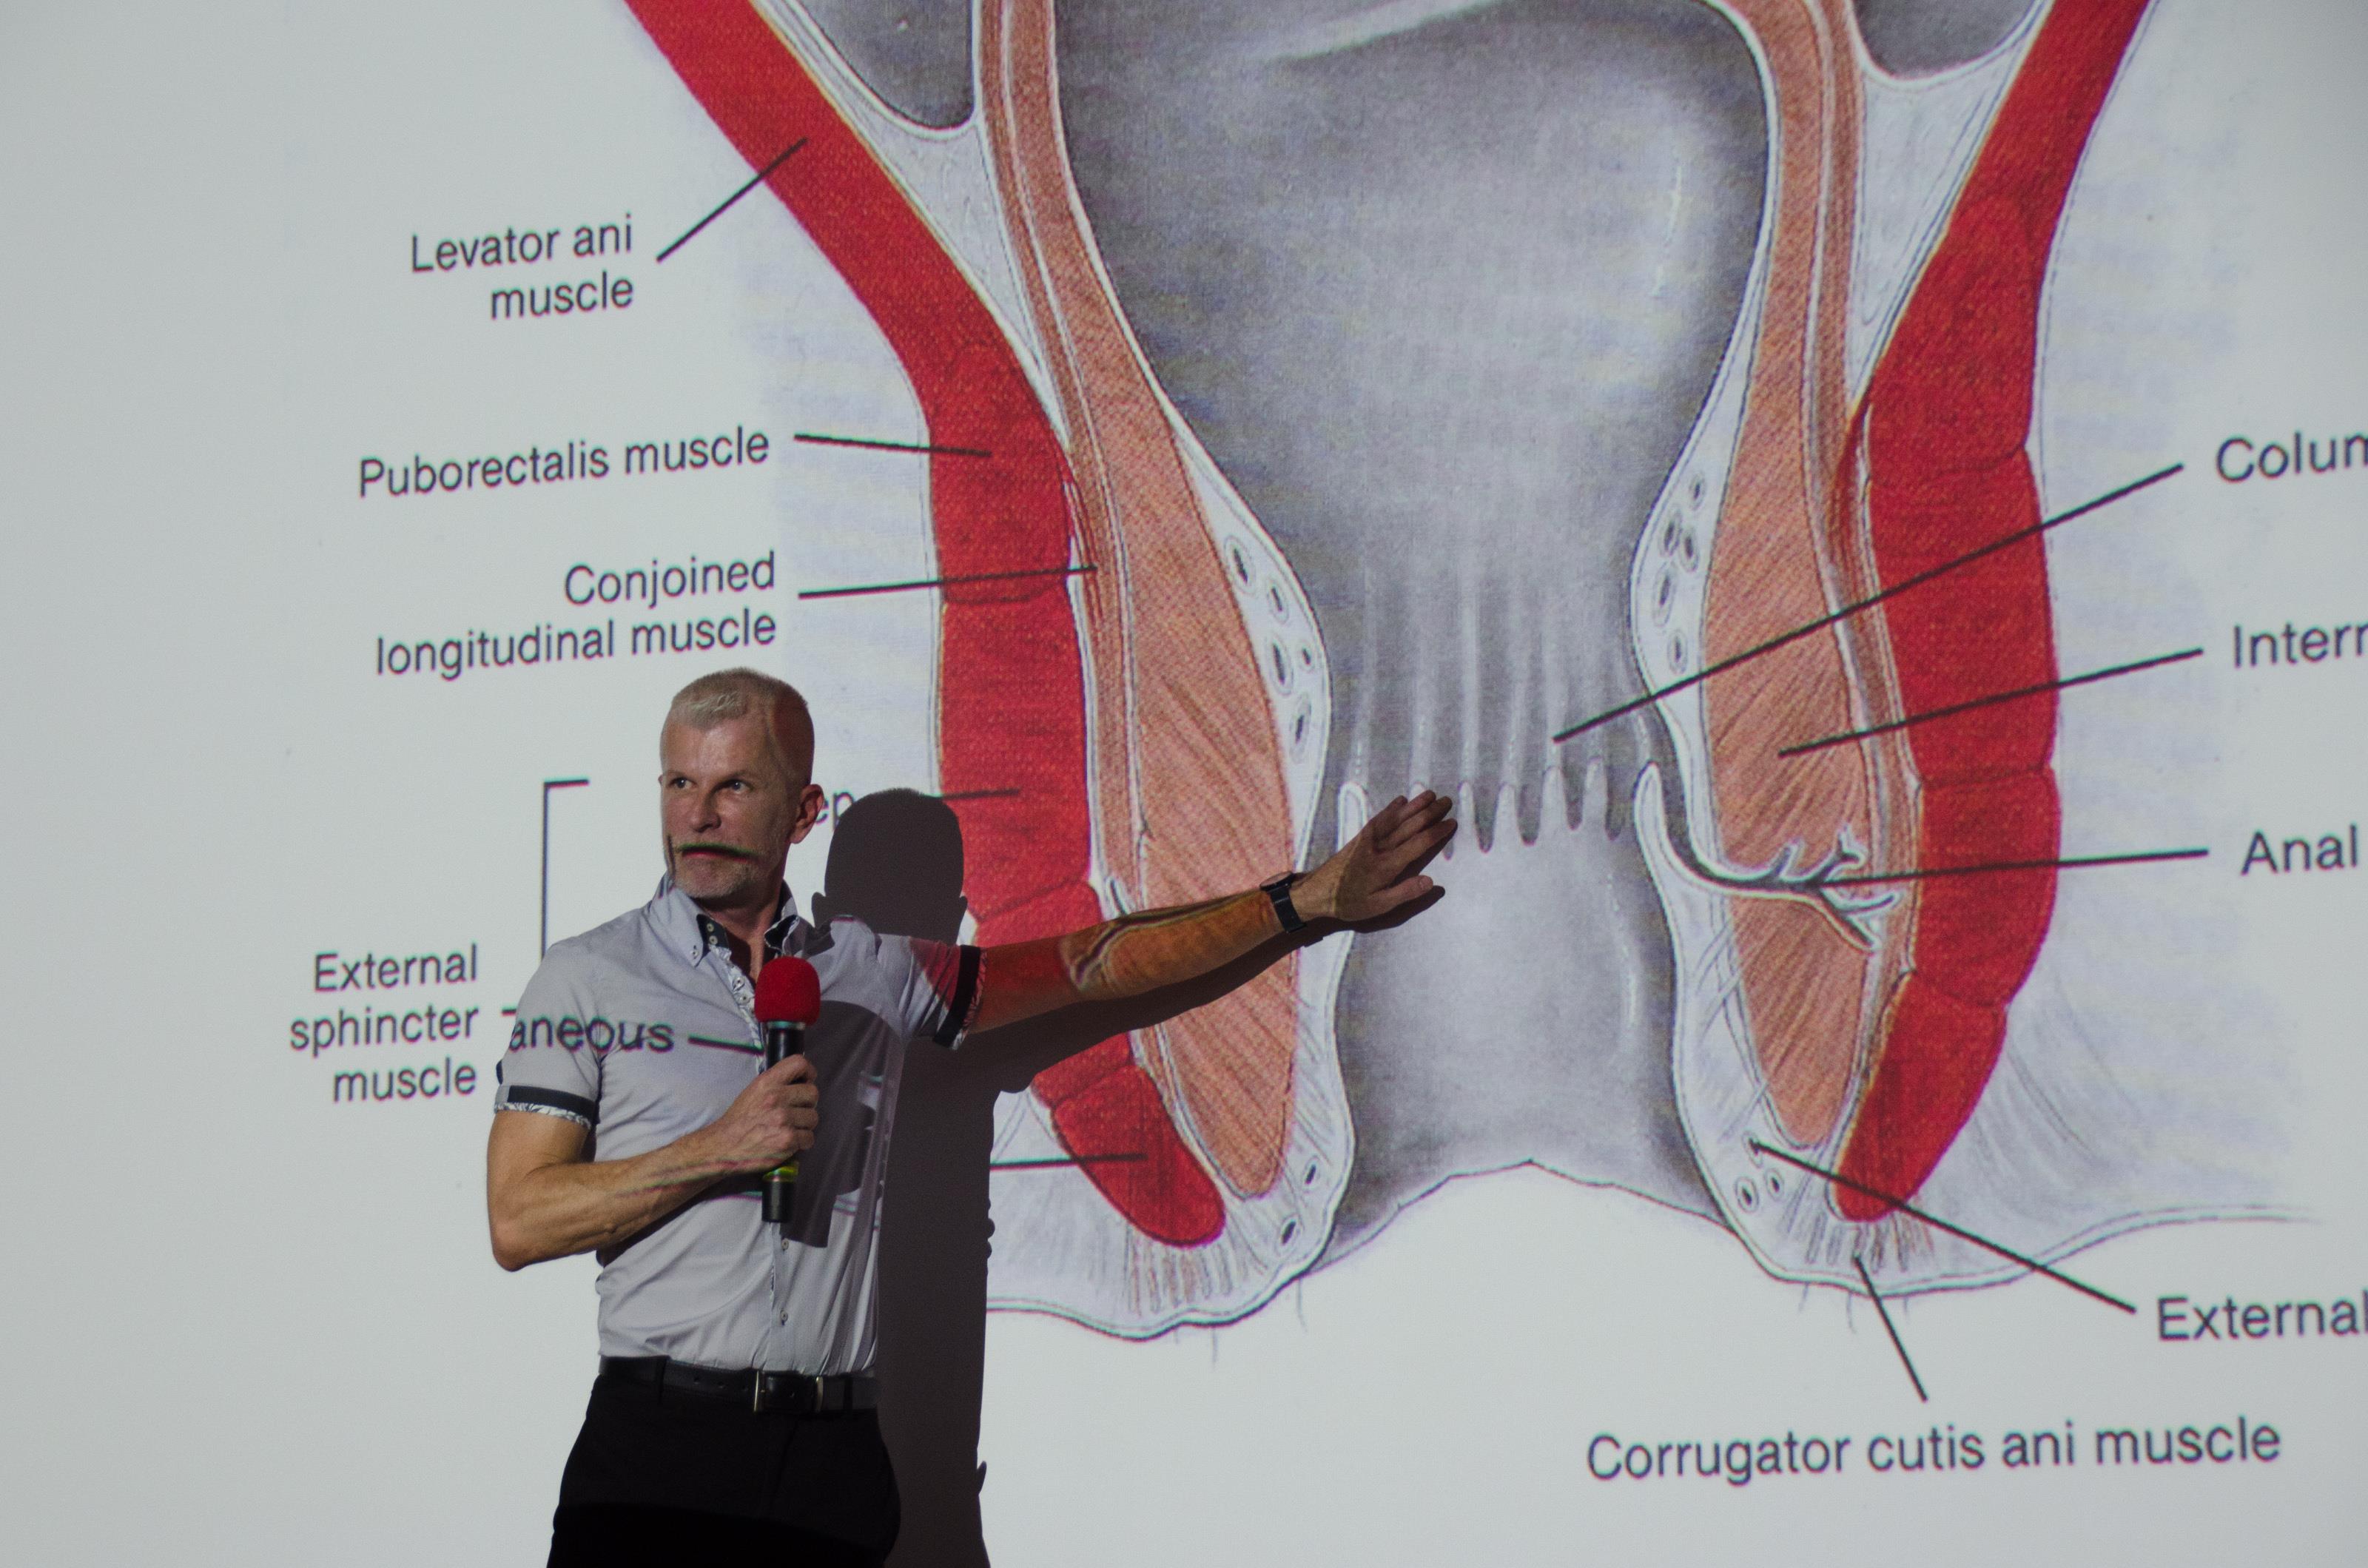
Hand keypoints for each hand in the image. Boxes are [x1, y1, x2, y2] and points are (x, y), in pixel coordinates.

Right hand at [702, 1054, 818, 1172]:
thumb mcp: (754, 1090)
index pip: (799, 1063)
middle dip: (807, 1103)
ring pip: (813, 1117)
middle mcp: (776, 1098)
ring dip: (804, 1124)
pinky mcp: (787, 1140)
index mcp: (767, 1082)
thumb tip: (802, 1080)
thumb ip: (776, 1083)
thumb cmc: (740, 1119)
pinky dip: (801, 1142)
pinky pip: (809, 1138)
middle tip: (796, 1110)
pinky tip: (788, 1140)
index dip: (809, 1072)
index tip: (807, 1080)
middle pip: (813, 1093)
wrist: (725, 1146)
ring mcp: (783, 1119)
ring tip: (789, 1127)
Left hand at [1291, 790, 1455, 926]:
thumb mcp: (1378, 906)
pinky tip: (1401, 800)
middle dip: (1430, 812)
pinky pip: (1379, 818)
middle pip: (1410, 825)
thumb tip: (1430, 882)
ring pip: (1396, 818)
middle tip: (1447, 800)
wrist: (1317, 891)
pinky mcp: (1360, 836)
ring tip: (1429, 794)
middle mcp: (1379, 847)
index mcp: (1387, 865)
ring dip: (1414, 805)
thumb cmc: (1348, 903)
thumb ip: (1405, 893)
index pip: (1419, 844)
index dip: (1437, 832)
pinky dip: (1392, 808)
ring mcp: (1369, 839)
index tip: (1451, 822)